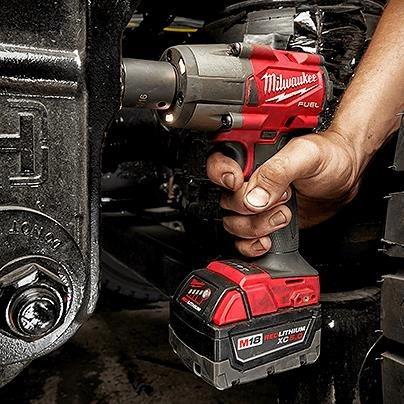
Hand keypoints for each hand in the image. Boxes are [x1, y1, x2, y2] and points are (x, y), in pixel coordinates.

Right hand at [206, 130, 360, 257]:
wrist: (345, 180)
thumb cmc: (329, 158)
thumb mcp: (306, 155)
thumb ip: (278, 172)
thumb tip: (254, 198)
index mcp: (251, 156)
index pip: (218, 164)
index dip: (222, 175)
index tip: (238, 182)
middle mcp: (248, 181)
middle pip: (227, 201)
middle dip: (252, 206)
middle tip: (282, 197)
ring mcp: (255, 204)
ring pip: (233, 224)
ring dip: (256, 226)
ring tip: (284, 215)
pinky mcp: (262, 224)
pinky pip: (242, 241)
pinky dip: (251, 245)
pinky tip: (269, 239)